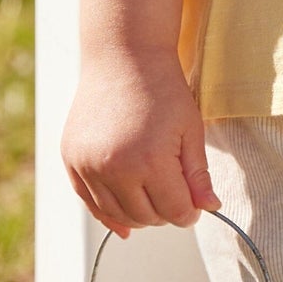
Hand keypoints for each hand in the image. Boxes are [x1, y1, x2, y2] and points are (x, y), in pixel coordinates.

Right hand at [60, 47, 219, 237]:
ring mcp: (88, 165)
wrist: (122, 57)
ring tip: (152, 200)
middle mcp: (114, 168)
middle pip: (146, 217)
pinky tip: (123, 223)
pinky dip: (108, 214)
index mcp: (149, 161)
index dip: (190, 212)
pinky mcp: (72, 160)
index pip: (175, 211)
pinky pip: (90, 202)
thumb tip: (210, 207)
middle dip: (165, 214)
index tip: (195, 205)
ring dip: (138, 216)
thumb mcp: (190, 129)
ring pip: (117, 215)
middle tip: (175, 198)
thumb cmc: (161, 89)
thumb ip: (198, 174)